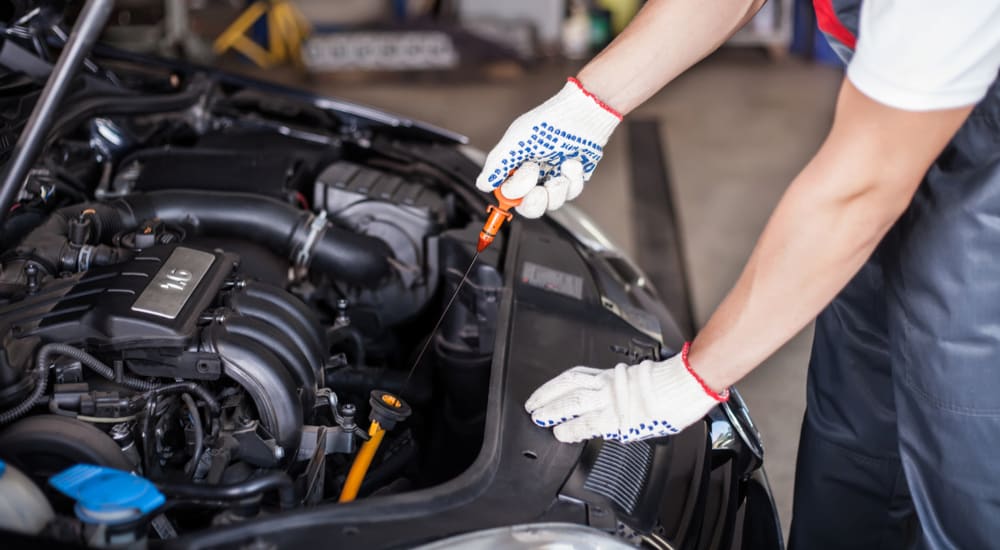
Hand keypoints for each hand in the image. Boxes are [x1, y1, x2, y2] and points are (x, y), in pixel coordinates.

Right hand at [475, 77, 621, 217]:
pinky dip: (572, 178)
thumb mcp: (514, 142)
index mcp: (516, 166)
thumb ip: (496, 165)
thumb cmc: (548, 121)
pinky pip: (572, 192)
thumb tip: (482, 184)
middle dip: (535, 202)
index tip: (518, 185)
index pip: (509, 194)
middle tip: (539, 190)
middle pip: (531, 207)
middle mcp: (535, 175)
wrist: (581, 114)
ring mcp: (554, 177)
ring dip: (557, 188)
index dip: (513, 194)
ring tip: (560, 166)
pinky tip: (571, 161)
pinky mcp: (573, 179)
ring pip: (552, 203)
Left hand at [524, 343, 727, 442]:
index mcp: (613, 375)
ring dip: (552, 410)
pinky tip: (562, 433)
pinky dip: (573, 428)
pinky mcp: (618, 417)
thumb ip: (625, 391)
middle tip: (532, 405)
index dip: (557, 386)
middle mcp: (608, 385)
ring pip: (573, 401)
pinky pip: (589, 422)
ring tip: (539, 418)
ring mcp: (612, 399)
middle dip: (547, 397)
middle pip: (568, 386)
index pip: (577, 377)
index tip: (546, 393)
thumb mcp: (641, 382)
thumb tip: (620, 404)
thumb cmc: (672, 386)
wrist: (685, 386)